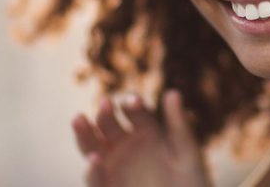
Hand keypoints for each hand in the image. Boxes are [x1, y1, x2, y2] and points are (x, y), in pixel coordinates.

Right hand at [72, 89, 211, 186]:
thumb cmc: (190, 178)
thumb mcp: (186, 150)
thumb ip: (178, 123)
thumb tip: (174, 92)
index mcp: (146, 128)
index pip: (135, 111)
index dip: (133, 105)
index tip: (134, 102)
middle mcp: (126, 142)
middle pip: (109, 123)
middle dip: (105, 113)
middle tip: (105, 103)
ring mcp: (113, 164)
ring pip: (93, 145)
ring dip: (85, 133)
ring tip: (78, 119)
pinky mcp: (106, 185)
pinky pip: (96, 177)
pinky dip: (93, 169)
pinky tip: (95, 158)